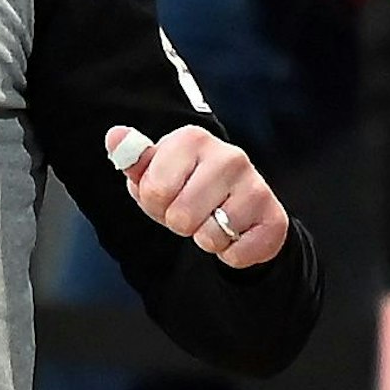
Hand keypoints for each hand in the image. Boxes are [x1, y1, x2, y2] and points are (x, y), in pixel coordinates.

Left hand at [106, 124, 288, 268]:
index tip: (165, 194)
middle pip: (180, 217)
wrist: (237, 208)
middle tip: (189, 211)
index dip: (153, 203)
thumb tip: (115, 136)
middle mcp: (229, 155)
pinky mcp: (274, 218)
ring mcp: (256, 185)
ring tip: (211, 221)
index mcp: (191, 139)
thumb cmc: (185, 186)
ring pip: (209, 237)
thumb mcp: (153, 172)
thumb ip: (132, 158)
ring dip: (204, 239)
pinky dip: (229, 254)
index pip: (153, 190)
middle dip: (177, 223)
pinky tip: (234, 234)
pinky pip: (236, 254)